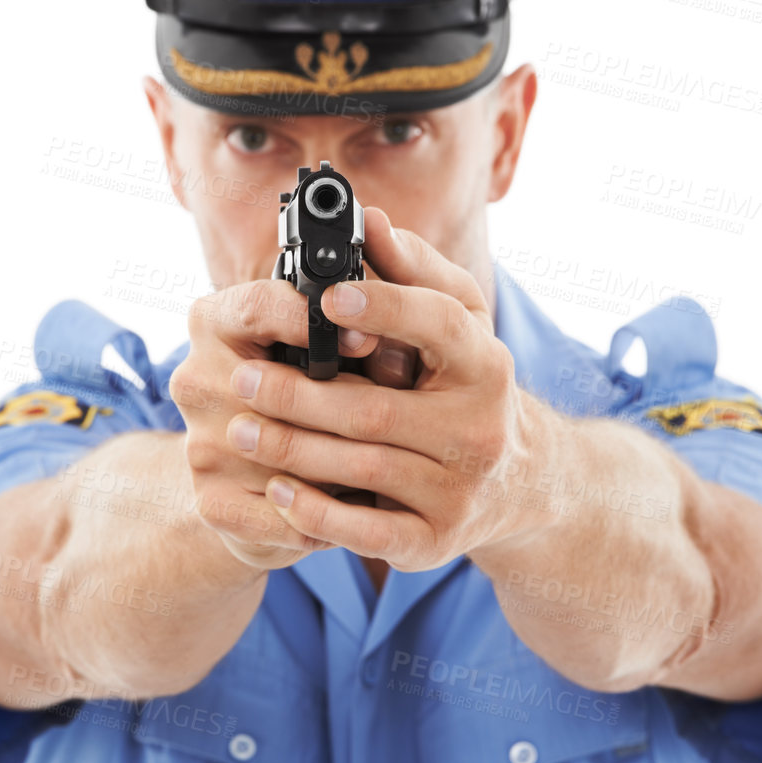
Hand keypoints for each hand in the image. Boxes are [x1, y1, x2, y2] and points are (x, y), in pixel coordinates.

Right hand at [168, 265, 417, 569]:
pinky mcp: (212, 501)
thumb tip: (397, 356)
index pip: (258, 307)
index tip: (368, 336)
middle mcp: (197, 380)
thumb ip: (361, 343)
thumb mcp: (332, 355)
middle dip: (343, 403)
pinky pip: (283, 511)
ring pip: (286, 455)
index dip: (314, 321)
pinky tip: (362, 505)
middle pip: (273, 386)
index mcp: (217, 324)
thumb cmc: (315, 402)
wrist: (261, 485)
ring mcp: (200, 445)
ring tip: (392, 464)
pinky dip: (328, 513)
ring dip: (343, 462)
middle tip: (399, 416)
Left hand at [224, 212, 547, 570]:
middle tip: (240, 380)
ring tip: (239, 430)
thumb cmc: (469, 388)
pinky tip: (276, 490)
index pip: (438, 326)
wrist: (521, 484)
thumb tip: (369, 221)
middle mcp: (480, 430)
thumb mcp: (459, 324)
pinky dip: (318, 513)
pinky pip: (369, 531)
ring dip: (292, 451)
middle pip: (377, 410)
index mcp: (486, 364)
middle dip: (299, 396)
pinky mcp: (436, 540)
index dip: (384, 309)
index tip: (326, 299)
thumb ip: (415, 271)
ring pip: (364, 468)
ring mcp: (460, 492)